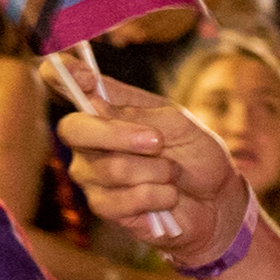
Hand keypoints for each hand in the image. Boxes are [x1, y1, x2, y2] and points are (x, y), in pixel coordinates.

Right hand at [52, 72, 248, 264]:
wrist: (217, 199)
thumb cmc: (195, 153)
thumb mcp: (177, 123)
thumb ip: (137, 113)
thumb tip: (94, 104)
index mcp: (105, 108)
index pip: (62, 80)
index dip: (61, 73)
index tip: (88, 78)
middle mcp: (89, 139)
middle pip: (73, 129)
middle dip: (120, 135)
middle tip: (158, 142)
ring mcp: (91, 174)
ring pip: (110, 168)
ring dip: (156, 171)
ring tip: (173, 174)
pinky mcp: (104, 206)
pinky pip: (121, 201)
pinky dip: (157, 196)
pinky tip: (168, 196)